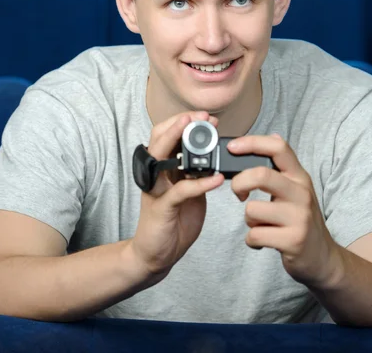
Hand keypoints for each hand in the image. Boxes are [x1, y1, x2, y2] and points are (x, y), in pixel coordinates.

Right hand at [129, 111, 223, 278]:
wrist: (157, 254)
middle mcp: (155, 174)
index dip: (185, 122)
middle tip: (203, 117)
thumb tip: (216, 156)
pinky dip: (199, 183)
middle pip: (159, 138)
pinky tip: (215, 178)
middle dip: (181, 123)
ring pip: (161, 157)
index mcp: (162, 168)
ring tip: (202, 133)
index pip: (167, 135)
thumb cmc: (174, 221)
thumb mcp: (189, 191)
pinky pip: (180, 191)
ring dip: (180, 141)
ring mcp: (156, 190)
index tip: (208, 117)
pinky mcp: (161, 208)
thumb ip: (196, 173)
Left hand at [228, 134, 341, 288]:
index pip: (278, 147)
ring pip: (252, 210)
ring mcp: (299, 217)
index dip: (252, 142)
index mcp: (299, 176)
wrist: (322, 258)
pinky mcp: (293, 241)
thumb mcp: (296, 189)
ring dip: (248, 220)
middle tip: (238, 193)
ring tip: (260, 224)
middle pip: (261, 175)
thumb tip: (273, 134)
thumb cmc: (300, 219)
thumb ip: (281, 167)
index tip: (232, 147)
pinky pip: (255, 235)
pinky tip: (263, 241)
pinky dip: (252, 240)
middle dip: (239, 183)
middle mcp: (301, 193)